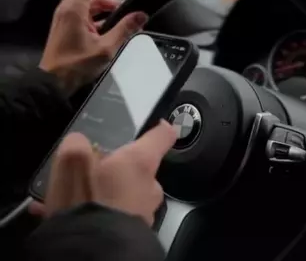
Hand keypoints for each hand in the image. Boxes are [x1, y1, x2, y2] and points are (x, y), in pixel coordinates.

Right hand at [30, 120, 176, 225]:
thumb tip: (79, 143)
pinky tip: (74, 217)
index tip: (157, 125)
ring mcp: (145, 212)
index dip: (160, 128)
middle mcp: (150, 186)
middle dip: (121, 169)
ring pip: (127, 194)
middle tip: (96, 171)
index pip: (163, 135)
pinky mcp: (134, 233)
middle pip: (141, 168)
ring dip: (109, 192)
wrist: (92, 254)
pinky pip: (118, 216)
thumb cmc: (86, 199)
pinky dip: (101, 213)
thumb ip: (78, 145)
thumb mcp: (73, 161)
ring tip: (80, 197)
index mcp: (141, 161)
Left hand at [39, 0, 147, 94]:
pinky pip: (87, 12)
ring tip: (126, 13)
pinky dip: (100, 14)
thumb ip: (124, 29)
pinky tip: (113, 24)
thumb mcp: (105, 48)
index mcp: (75, 9)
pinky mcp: (68, 25)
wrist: (53, 82)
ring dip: (108, 3)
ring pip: (90, 0)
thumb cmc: (76, 65)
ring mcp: (67, 16)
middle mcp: (69, 8)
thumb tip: (142, 15)